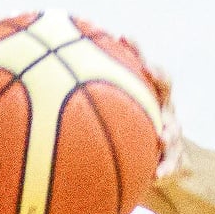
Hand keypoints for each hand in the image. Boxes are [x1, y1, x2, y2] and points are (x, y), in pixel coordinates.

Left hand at [78, 18, 179, 184]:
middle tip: (149, 71)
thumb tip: (37, 92)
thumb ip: (75, 111)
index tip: (123, 38)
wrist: (152, 169)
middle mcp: (160, 109)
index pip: (139, 66)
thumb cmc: (118, 143)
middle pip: (164, 86)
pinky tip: (158, 175)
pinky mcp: (177, 159)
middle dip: (159, 76)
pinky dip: (167, 169)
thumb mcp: (100, 127)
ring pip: (175, 127)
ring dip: (169, 130)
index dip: (134, 51)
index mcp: (142, 96)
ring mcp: (172, 133)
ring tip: (162, 136)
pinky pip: (174, 165)